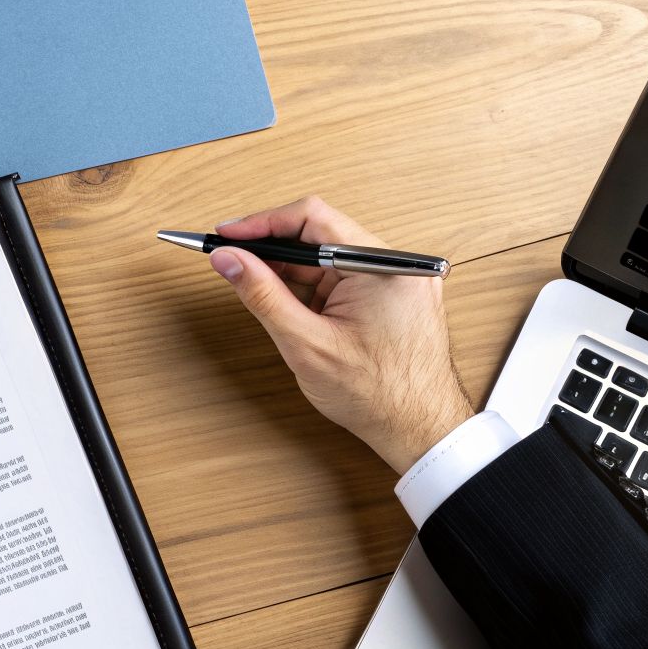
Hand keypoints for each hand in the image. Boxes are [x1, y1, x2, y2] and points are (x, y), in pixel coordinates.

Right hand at [209, 196, 473, 474]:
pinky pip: (342, 275)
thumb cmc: (377, 396)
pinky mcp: (391, 293)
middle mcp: (394, 263)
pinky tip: (289, 303)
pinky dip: (312, 286)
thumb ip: (262, 295)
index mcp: (381, 266)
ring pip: (328, 256)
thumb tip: (228, 260)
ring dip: (291, 270)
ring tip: (257, 288)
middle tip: (232, 260)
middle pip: (319, 233)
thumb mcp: (305, 345)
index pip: (312, 218)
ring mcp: (396, 277)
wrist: (419, 430)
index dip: (262, 223)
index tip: (228, 235)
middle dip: (272, 247)